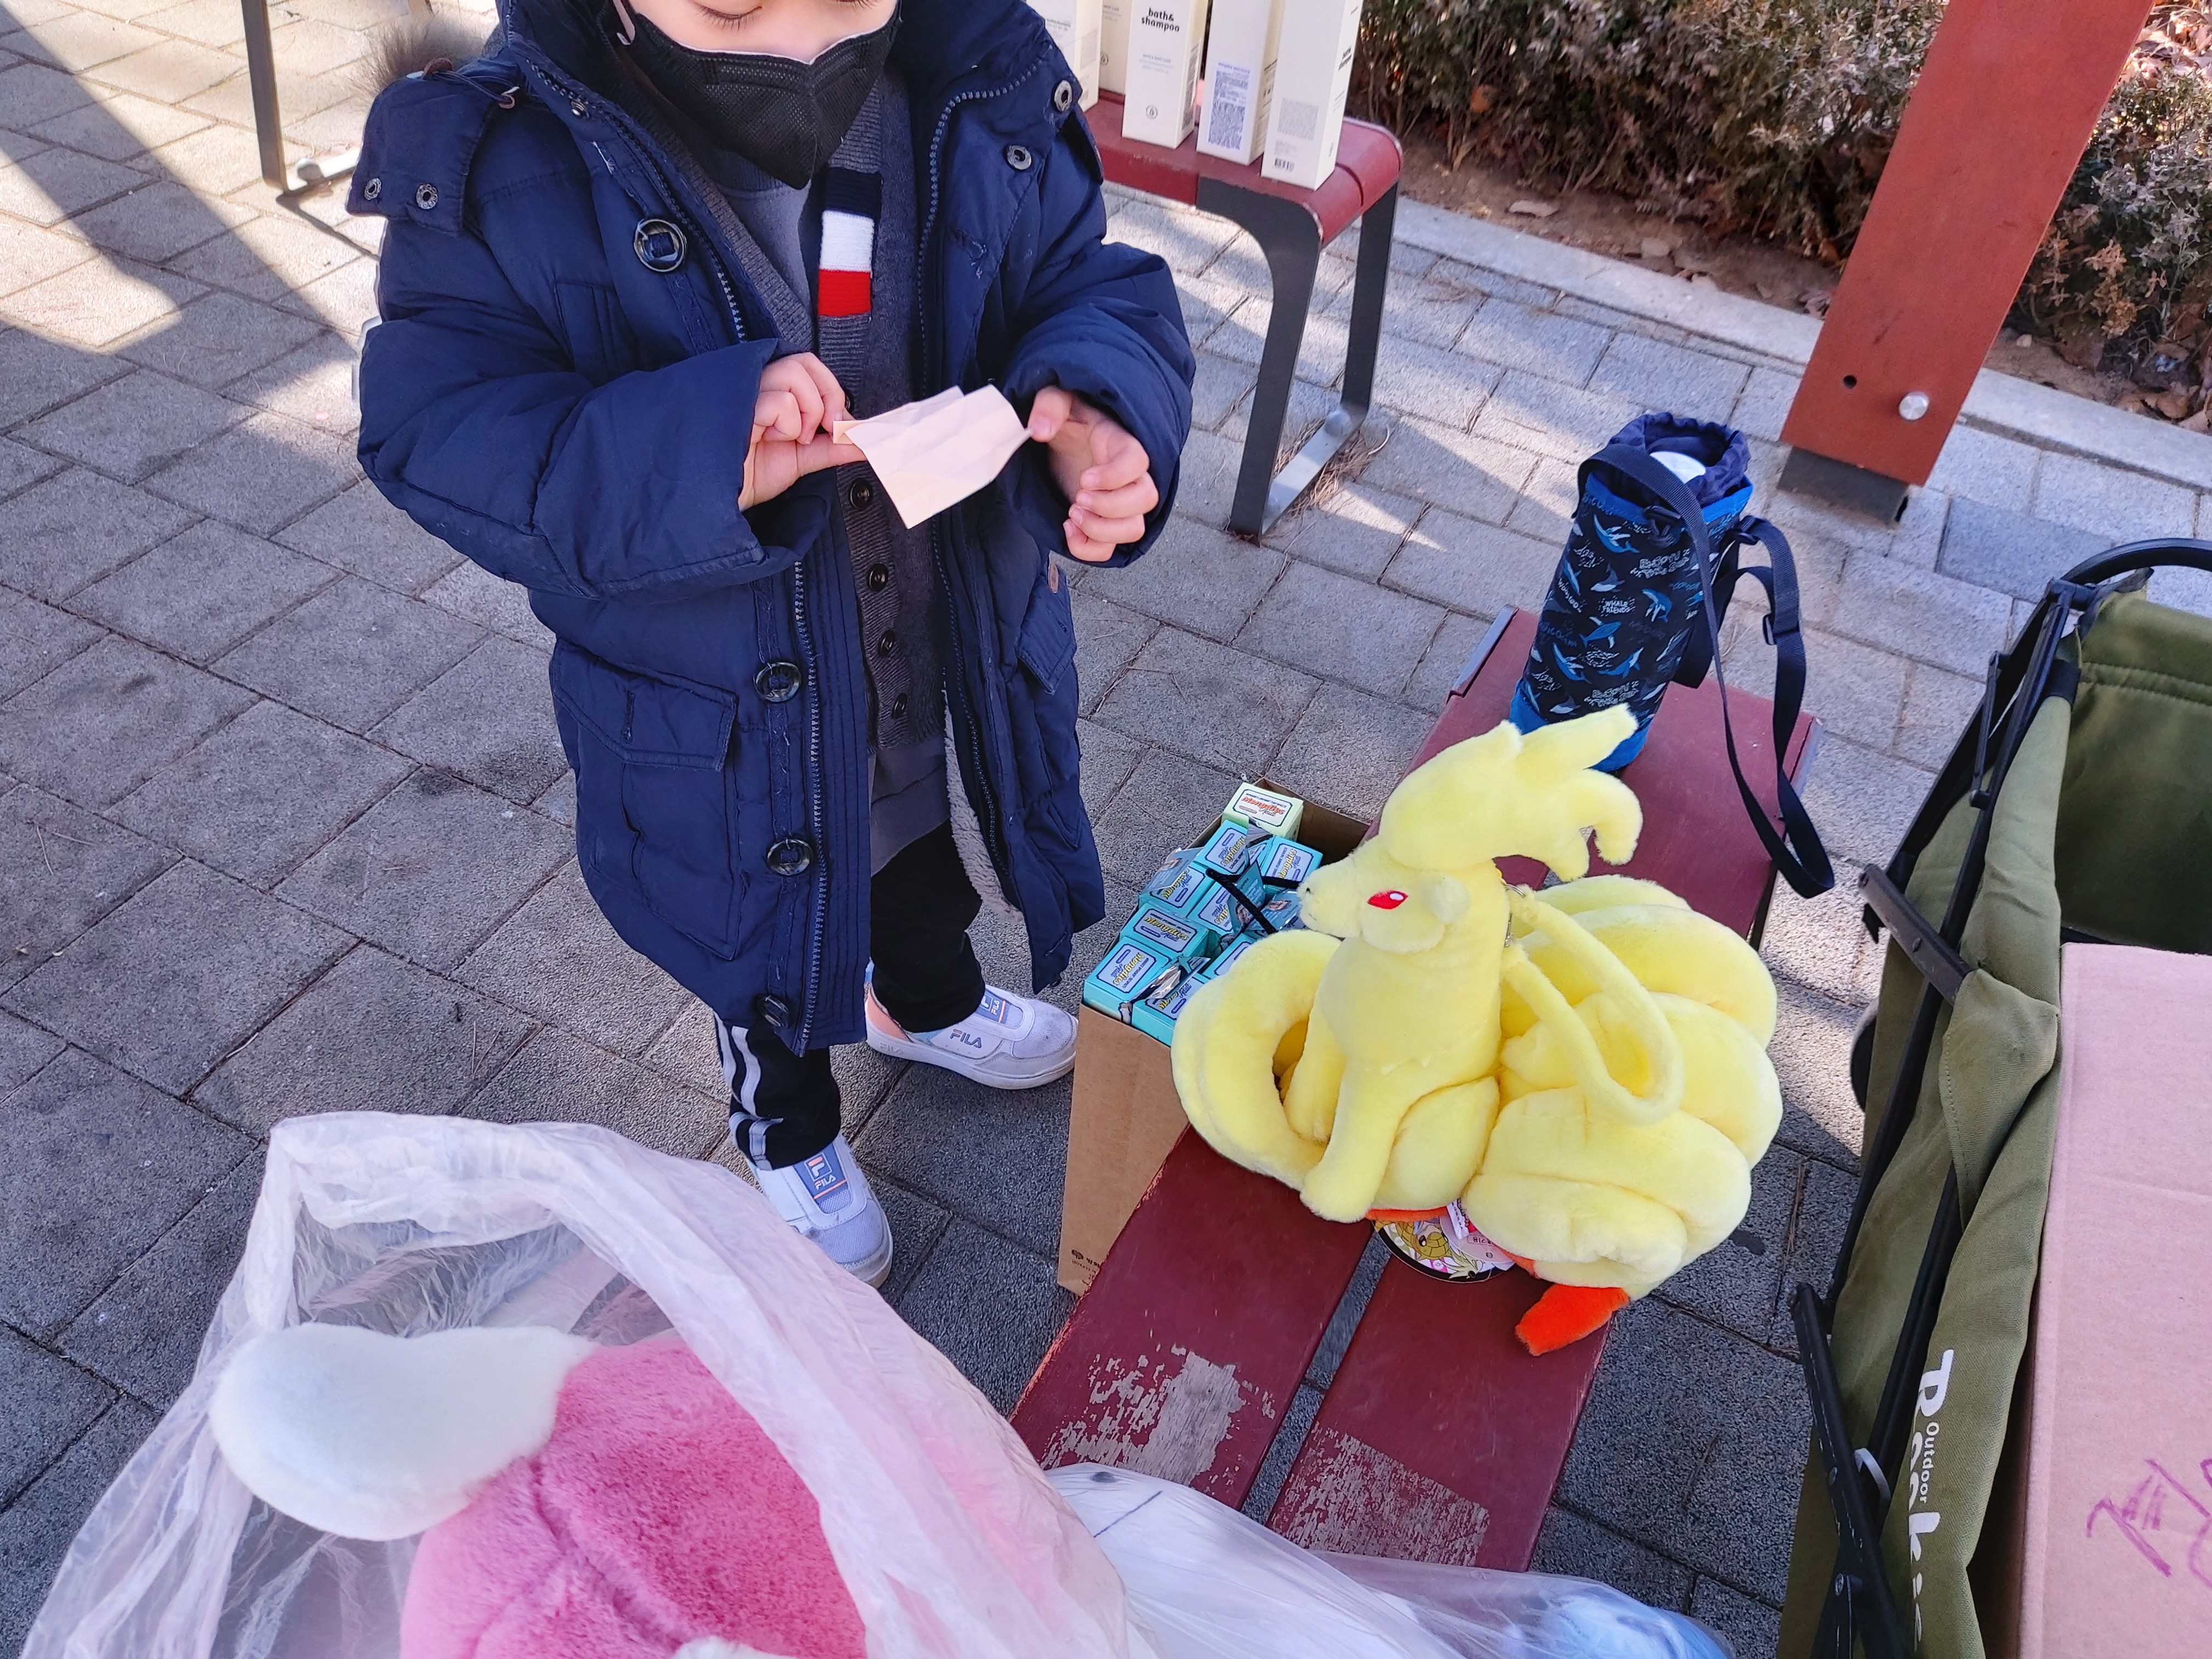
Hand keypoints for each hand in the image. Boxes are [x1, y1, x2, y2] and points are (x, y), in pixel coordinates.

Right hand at [741, 352, 861, 509]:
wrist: (718, 497)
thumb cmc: (748, 475)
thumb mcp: (801, 460)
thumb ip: (833, 447)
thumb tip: (866, 441)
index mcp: (772, 392)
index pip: (809, 365)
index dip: (831, 391)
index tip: (837, 426)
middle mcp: (758, 385)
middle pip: (804, 361)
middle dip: (827, 395)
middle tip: (821, 428)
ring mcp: (746, 391)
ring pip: (794, 373)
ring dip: (806, 412)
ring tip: (788, 438)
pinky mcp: (737, 404)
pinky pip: (780, 400)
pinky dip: (787, 424)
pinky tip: (768, 440)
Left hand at [1027, 387, 1159, 561]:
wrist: (1064, 440)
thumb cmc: (1068, 418)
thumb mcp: (1056, 399)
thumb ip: (1049, 406)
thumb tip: (1040, 429)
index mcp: (1121, 443)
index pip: (1138, 462)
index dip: (1115, 476)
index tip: (1084, 478)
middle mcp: (1130, 476)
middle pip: (1146, 500)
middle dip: (1109, 506)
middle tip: (1078, 497)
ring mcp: (1120, 502)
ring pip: (1133, 528)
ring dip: (1102, 530)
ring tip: (1073, 514)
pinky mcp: (1104, 522)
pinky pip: (1110, 548)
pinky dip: (1089, 548)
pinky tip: (1068, 529)